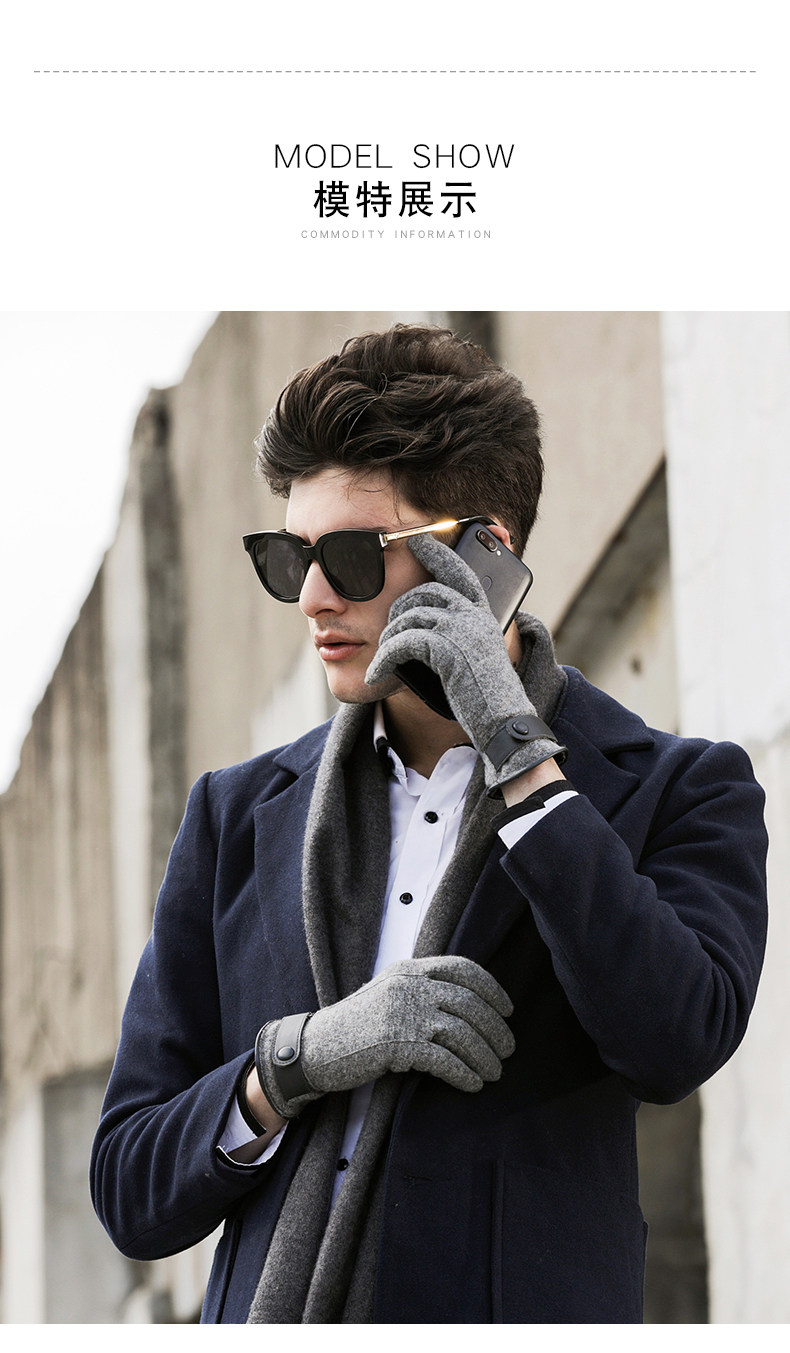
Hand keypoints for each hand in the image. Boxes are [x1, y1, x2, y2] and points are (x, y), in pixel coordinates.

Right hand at [258, 955, 514, 1115]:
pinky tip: (472, 1084)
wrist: (316, 1048)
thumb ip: (421, 990)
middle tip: (508, 1050)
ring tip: (494, 1072)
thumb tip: (469, 1006)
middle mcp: (408, 984)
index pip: (462, 968)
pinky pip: (443, 1059)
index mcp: (409, 968)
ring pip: (460, 1032)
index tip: (507, 1009)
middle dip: (494, 1029)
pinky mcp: (396, 1043)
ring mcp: (402, 1012)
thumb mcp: (389, 994)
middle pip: (468, 1003)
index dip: (491, 988)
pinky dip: (463, 1073)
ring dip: (484, 1055)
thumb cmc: (357, 1026)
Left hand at [366, 532, 564, 788]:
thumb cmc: (486, 695)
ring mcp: (462, 629)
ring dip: (389, 639)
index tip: (418, 541)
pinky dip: (384, 659)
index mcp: (483, 614)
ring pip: (409, 617)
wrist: (503, 720)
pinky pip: (402, 642)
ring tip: (383, 659)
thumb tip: (425, 626)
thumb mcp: (476, 657)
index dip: (438, 555)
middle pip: (424, 593)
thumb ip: (460, 635)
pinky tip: (377, 674)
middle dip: (398, 611)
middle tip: (389, 634)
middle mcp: (474, 615)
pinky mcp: (447, 648)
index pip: (459, 572)